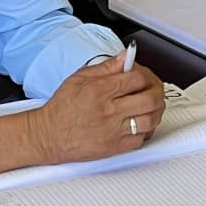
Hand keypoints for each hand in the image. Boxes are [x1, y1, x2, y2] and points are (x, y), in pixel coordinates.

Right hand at [26, 52, 165, 164]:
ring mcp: (114, 131)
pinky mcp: (115, 148)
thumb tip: (126, 57)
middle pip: (150, 98)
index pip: (137, 78)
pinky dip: (147, 129)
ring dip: (156, 110)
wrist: (49, 135)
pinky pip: (142, 138)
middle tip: (153, 87)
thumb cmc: (62, 107)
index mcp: (100, 90)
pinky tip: (142, 122)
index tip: (141, 74)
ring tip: (152, 104)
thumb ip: (106, 66)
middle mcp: (109, 111)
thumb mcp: (79, 77)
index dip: (145, 73)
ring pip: (151, 119)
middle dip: (157, 90)